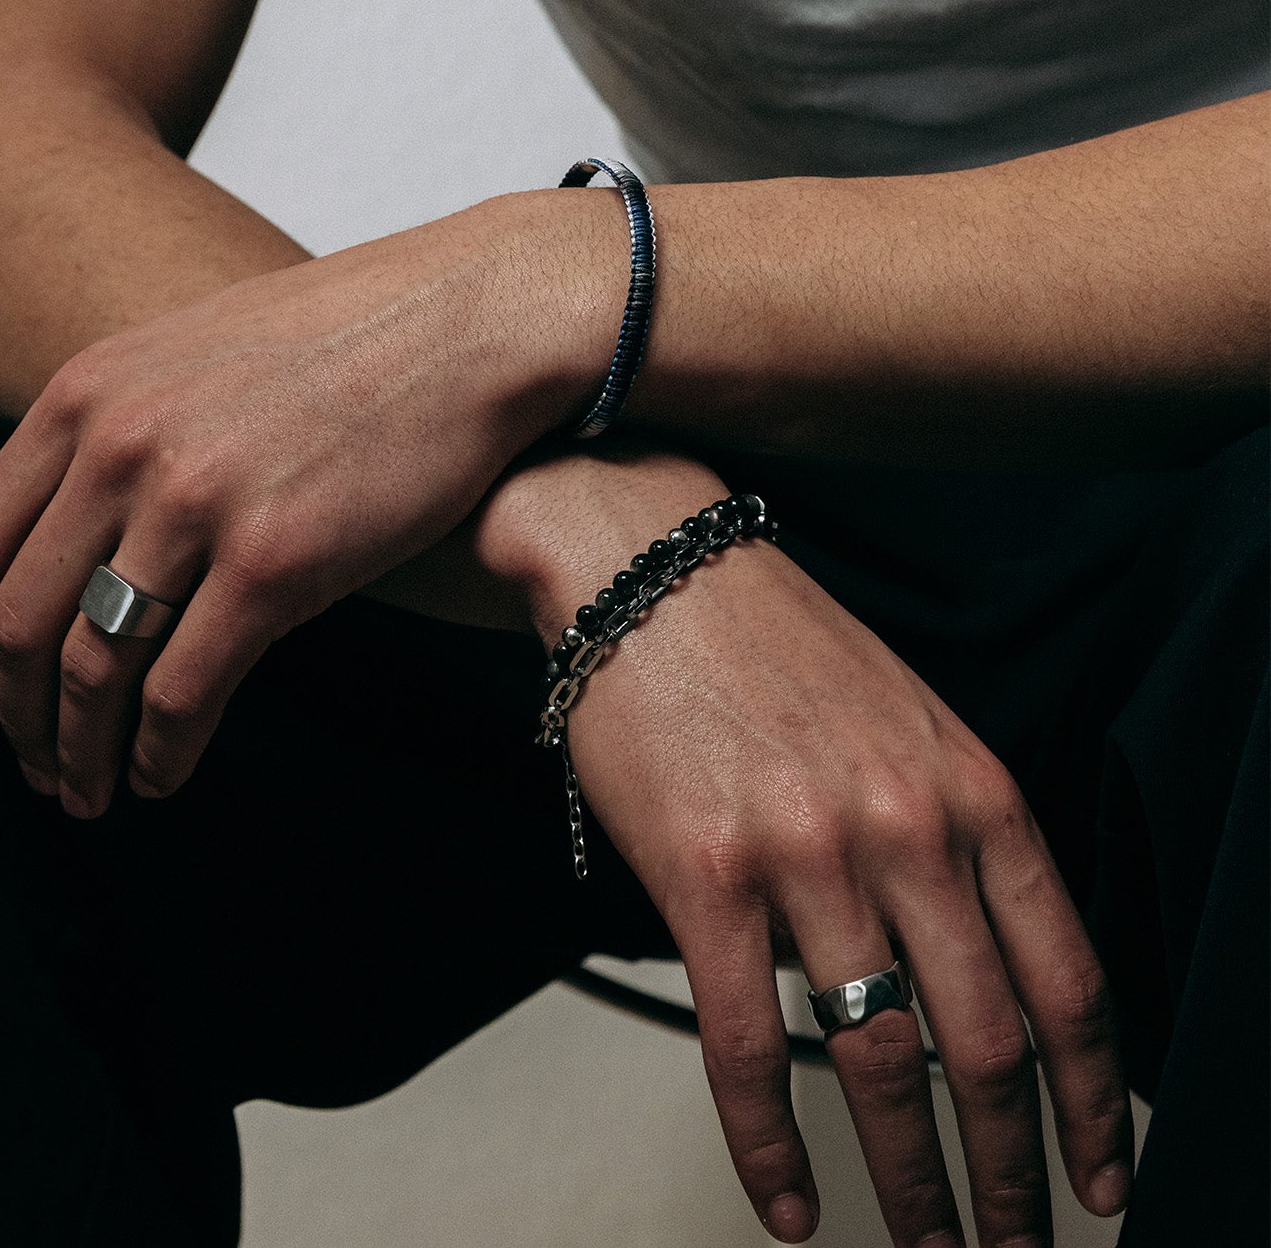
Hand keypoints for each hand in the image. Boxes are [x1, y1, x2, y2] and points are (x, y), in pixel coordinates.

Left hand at [0, 196, 604, 814]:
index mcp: (89, 393)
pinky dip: (159, 752)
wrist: (470, 319)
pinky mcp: (275, 561)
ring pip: (94, 667)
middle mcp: (122, 447)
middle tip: (32, 767)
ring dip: (81, 750)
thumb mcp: (200, 352)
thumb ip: (124, 423)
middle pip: (20, 619)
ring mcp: (196, 504)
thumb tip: (84, 516)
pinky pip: (182, 689)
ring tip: (89, 793)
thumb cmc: (357, 336)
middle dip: (15, 716)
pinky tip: (161, 777)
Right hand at [486, 451, 1133, 1246]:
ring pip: (880, 1063)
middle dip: (1012, 1175)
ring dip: (912, 1182)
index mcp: (970, 789)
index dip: (1094, 1104)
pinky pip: (748, 1048)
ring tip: (924, 1246)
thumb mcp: (905, 718)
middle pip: (987, 1046)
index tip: (1099, 1179)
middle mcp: (904, 827)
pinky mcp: (704, 877)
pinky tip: (792, 1201)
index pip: (1068, 982)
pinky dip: (773, 1146)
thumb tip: (967, 969)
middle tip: (1013, 1247)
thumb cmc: (770, 641)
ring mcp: (805, 855)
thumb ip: (952, 834)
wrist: (648, 566)